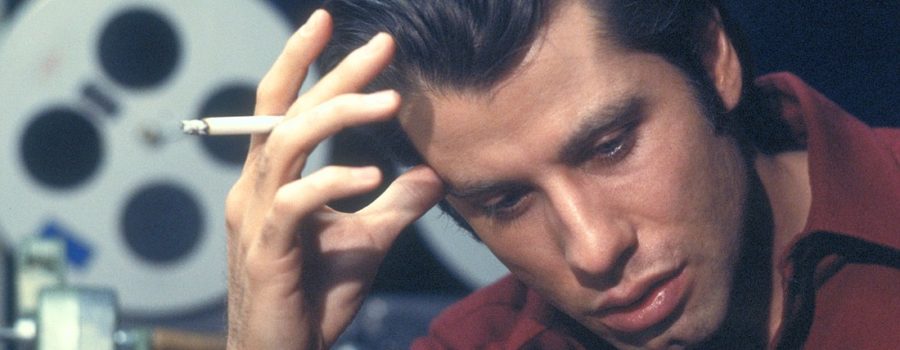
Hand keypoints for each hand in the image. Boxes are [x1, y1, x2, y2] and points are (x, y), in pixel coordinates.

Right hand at [224, 10, 443, 348]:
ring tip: (389, 101)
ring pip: (286, 143)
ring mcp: (256, 217)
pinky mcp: (267, 249)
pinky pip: (297, 201)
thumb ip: (395, 204)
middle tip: (380, 44)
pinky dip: (335, 181)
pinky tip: (373, 175)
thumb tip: (432, 171)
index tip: (335, 26)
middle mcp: (256, 188)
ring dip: (338, 114)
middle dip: (331, 71)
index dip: (305, 63)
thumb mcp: (368, 241)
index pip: (284, 107)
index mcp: (272, 180)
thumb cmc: (316, 296)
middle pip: (286, 111)